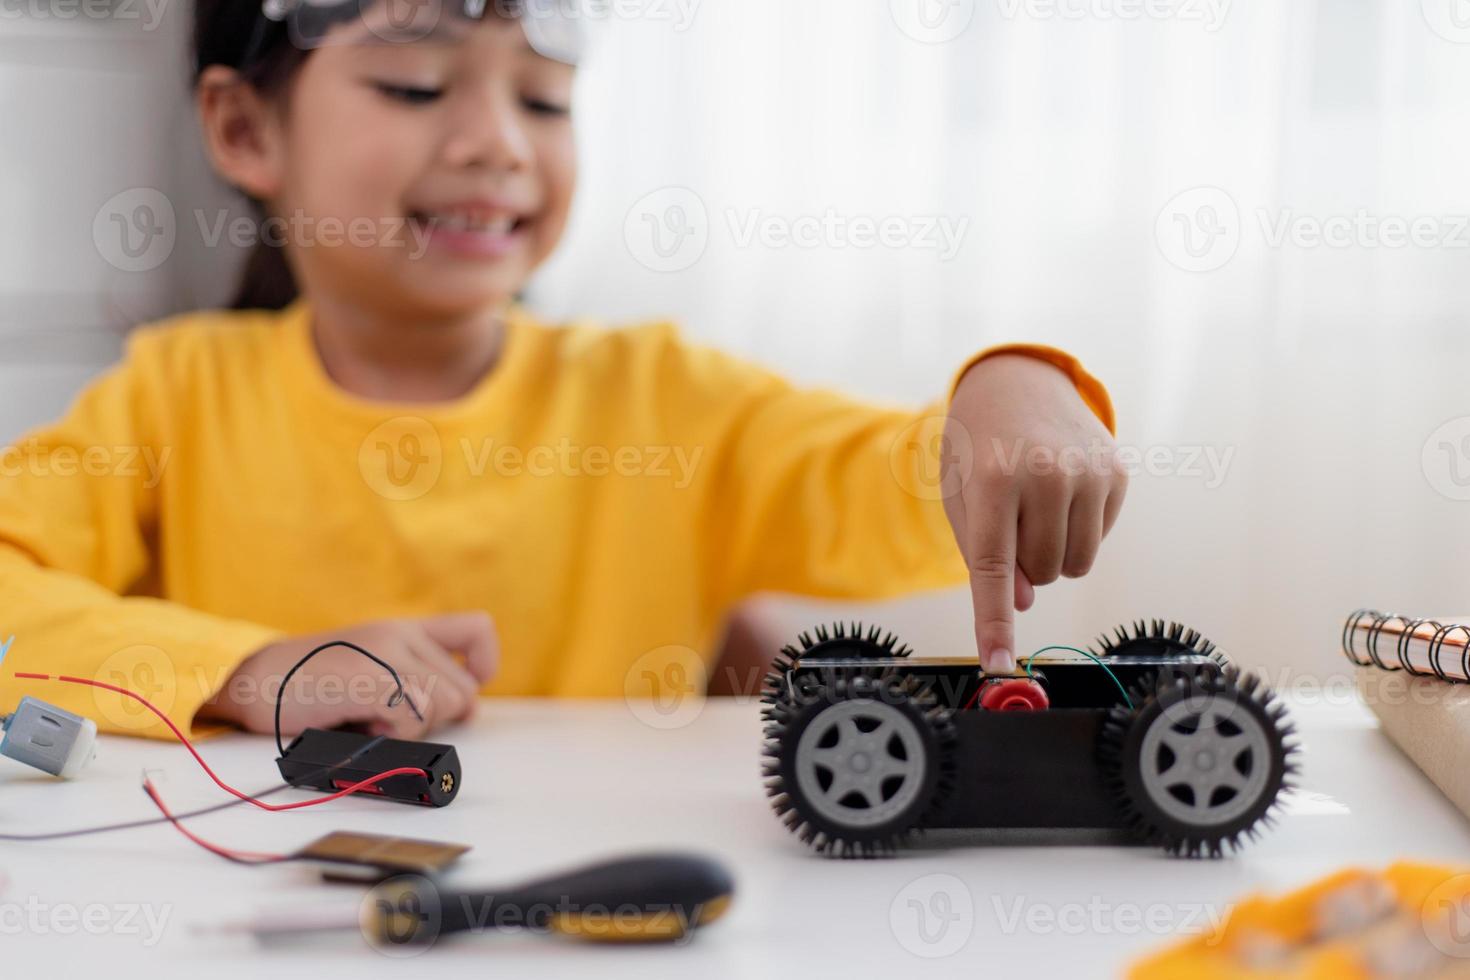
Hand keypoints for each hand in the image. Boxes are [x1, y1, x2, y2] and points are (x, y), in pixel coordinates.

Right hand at [200, 613, 498, 738]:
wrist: (249, 682)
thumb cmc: (304, 687)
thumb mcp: (366, 670)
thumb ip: (412, 679)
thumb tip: (466, 711)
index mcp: (402, 630)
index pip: (477, 630)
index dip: (483, 666)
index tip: (466, 689)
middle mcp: (400, 634)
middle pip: (463, 690)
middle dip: (434, 718)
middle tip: (386, 718)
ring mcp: (388, 652)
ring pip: (446, 706)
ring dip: (411, 728)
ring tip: (368, 720)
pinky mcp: (374, 677)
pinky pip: (416, 716)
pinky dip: (393, 734)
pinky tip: (362, 725)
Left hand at [942, 354, 1126, 672]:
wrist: (1017, 383)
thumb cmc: (978, 450)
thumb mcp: (962, 498)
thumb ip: (983, 556)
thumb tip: (1025, 603)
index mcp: (993, 482)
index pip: (993, 569)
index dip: (994, 622)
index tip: (998, 663)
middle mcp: (1045, 475)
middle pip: (1043, 573)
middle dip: (1026, 564)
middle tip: (1012, 520)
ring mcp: (1088, 472)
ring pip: (1076, 565)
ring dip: (1054, 554)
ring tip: (1037, 510)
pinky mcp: (1117, 472)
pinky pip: (1100, 538)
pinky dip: (1080, 530)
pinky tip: (1064, 493)